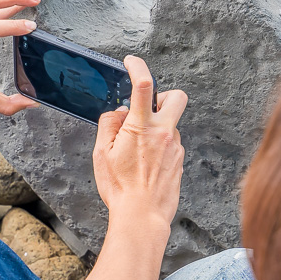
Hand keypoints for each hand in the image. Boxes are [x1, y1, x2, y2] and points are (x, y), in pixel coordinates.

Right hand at [92, 56, 186, 229]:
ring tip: (137, 151)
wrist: (142, 217)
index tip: (132, 63)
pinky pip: (170, 143)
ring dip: (156, 127)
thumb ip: (109, 125)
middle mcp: (164, 133)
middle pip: (177, 97)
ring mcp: (175, 147)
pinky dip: (158, 146)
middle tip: (146, 109)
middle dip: (163, 96)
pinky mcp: (179, 161)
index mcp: (141, 127)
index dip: (138, 67)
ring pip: (170, 124)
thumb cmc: (120, 188)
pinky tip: (145, 164)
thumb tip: (118, 113)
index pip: (144, 85)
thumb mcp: (101, 153)